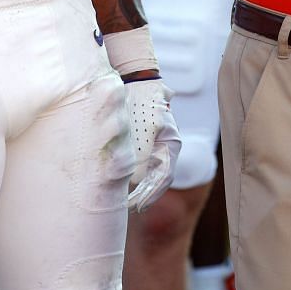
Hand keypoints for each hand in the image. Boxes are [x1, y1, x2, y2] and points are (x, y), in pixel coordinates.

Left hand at [123, 76, 180, 212]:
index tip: (139, 205)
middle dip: (144, 196)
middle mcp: (164, 149)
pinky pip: (138, 168)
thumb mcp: (147, 123)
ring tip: (123, 204)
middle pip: (157, 180)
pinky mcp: (140, 146)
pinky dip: (130, 180)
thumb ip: (145, 149)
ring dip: (137, 191)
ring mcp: (153, 148)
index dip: (152, 193)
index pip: (164, 176)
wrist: (135, 81)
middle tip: (129, 209)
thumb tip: (138, 179)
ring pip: (148, 176)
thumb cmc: (143, 100)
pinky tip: (119, 188)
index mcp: (171, 144)